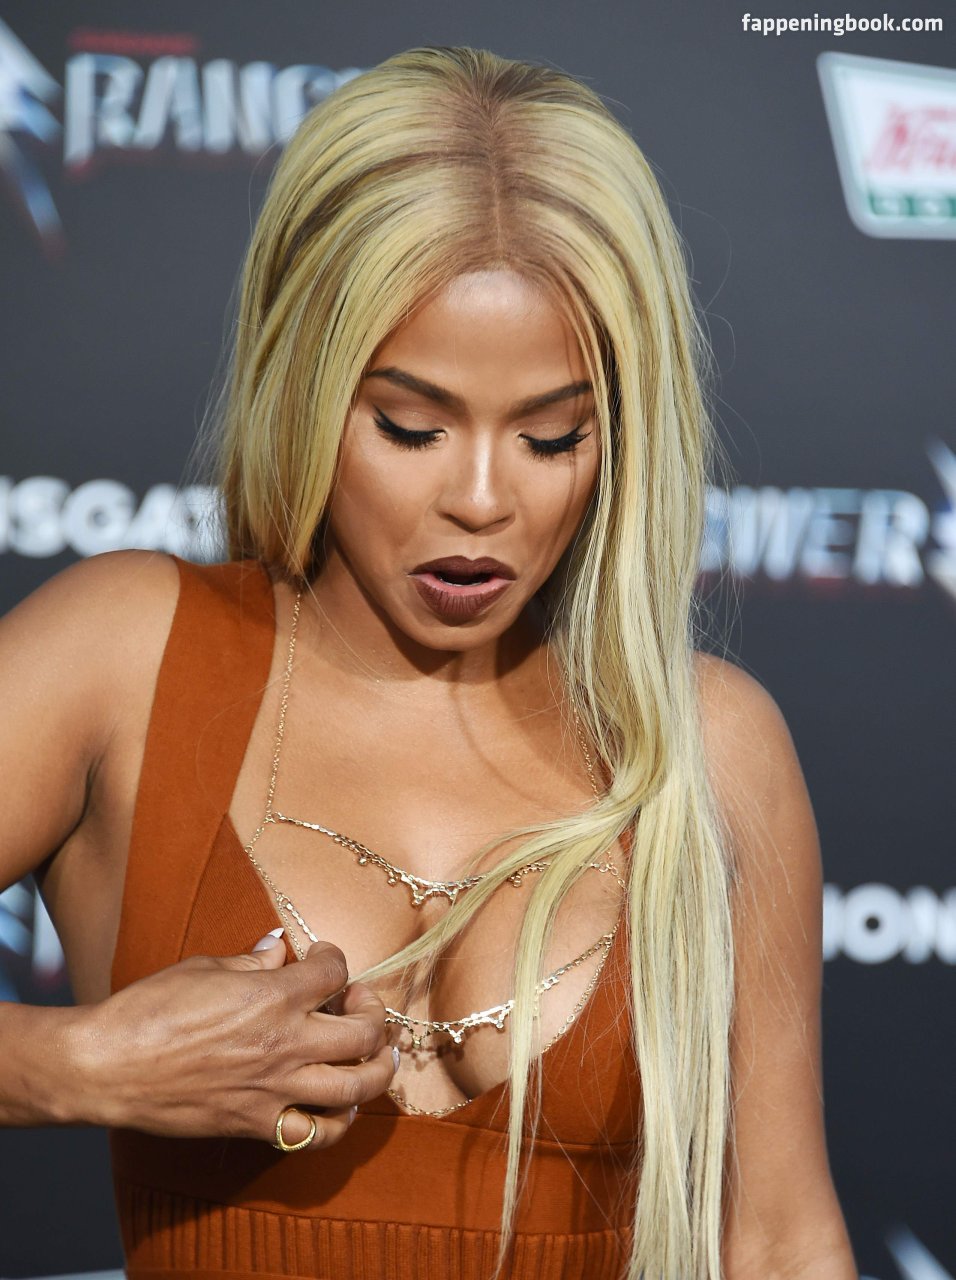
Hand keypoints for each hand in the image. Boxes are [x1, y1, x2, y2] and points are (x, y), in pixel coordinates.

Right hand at [73, 929, 396, 1149]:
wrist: (108, 1067)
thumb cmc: (149, 1009)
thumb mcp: (205, 968)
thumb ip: (252, 962)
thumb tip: (280, 948)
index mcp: (274, 995)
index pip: (336, 971)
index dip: (335, 958)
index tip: (322, 958)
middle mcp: (286, 1043)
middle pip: (364, 1031)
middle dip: (372, 1011)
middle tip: (358, 1003)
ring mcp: (276, 1088)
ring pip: (357, 1086)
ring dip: (377, 1067)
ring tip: (374, 1054)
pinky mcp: (257, 1124)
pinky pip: (318, 1133)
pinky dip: (340, 1121)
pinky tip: (342, 1104)